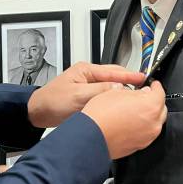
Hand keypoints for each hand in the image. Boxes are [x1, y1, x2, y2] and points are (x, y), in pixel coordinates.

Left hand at [27, 61, 145, 128]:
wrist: (37, 113)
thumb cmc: (52, 102)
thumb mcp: (78, 96)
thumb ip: (99, 91)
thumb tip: (119, 87)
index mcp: (86, 70)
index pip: (114, 71)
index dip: (130, 75)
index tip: (144, 79)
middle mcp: (88, 76)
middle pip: (115, 77)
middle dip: (129, 82)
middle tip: (145, 90)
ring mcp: (88, 86)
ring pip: (111, 87)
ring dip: (121, 92)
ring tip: (135, 98)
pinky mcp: (86, 97)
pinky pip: (104, 96)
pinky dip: (113, 100)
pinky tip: (119, 106)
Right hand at [82, 81, 165, 159]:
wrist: (91, 137)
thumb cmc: (101, 116)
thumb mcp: (117, 92)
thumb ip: (134, 92)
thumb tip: (140, 93)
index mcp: (150, 106)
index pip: (160, 92)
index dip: (155, 86)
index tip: (152, 85)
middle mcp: (153, 123)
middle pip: (160, 108)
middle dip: (153, 101)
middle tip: (142, 96)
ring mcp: (148, 136)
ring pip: (154, 122)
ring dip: (148, 114)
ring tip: (133, 110)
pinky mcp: (141, 145)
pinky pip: (146, 132)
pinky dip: (142, 126)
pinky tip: (129, 122)